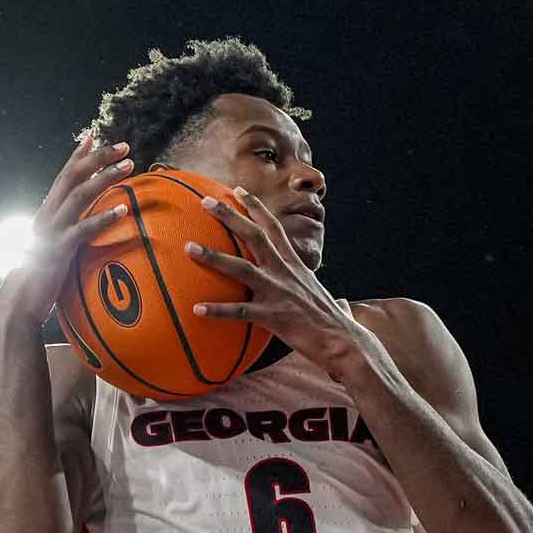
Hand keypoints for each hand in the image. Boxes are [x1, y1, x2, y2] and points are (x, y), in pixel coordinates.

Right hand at [0, 135, 133, 325]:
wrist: (19, 301)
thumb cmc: (37, 276)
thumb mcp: (50, 246)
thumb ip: (62, 231)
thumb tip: (76, 225)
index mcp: (47, 212)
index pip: (63, 176)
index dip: (78, 156)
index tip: (94, 137)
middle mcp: (48, 215)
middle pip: (73, 177)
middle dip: (98, 158)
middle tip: (125, 146)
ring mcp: (53, 231)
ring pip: (80, 195)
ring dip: (106, 178)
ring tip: (130, 167)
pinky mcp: (60, 250)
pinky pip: (84, 229)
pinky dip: (104, 218)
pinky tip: (123, 211)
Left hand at [185, 187, 379, 380]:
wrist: (344, 341)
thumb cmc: (336, 324)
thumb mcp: (328, 301)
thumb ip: (327, 297)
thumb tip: (340, 302)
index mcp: (295, 265)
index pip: (274, 228)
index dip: (256, 207)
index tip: (238, 190)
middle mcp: (285, 272)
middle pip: (254, 235)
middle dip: (230, 216)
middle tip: (205, 200)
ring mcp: (278, 292)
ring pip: (240, 268)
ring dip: (213, 257)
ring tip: (188, 247)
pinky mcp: (273, 316)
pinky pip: (239, 311)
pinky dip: (218, 310)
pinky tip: (197, 309)